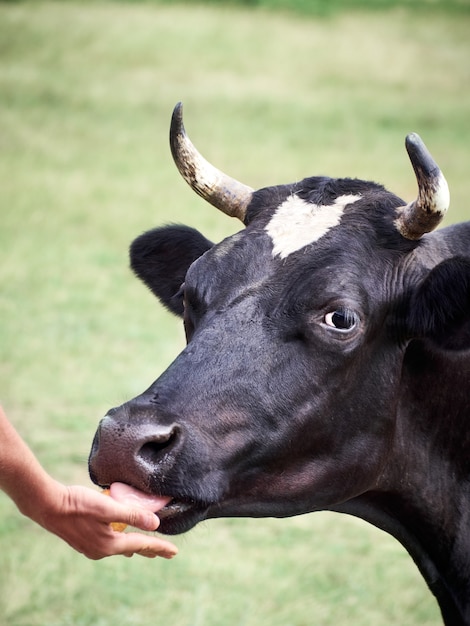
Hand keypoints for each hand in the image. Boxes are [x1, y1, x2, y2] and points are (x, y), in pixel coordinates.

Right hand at [36, 482, 177, 559]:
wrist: (47, 505)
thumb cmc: (77, 504)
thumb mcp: (107, 507)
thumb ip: (131, 514)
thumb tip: (155, 524)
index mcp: (109, 545)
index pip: (141, 545)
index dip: (159, 546)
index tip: (174, 552)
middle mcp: (101, 550)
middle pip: (132, 548)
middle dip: (150, 548)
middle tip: (166, 552)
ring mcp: (91, 547)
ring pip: (120, 545)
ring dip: (134, 544)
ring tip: (146, 546)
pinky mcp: (84, 539)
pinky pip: (109, 541)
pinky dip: (120, 538)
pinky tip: (119, 535)